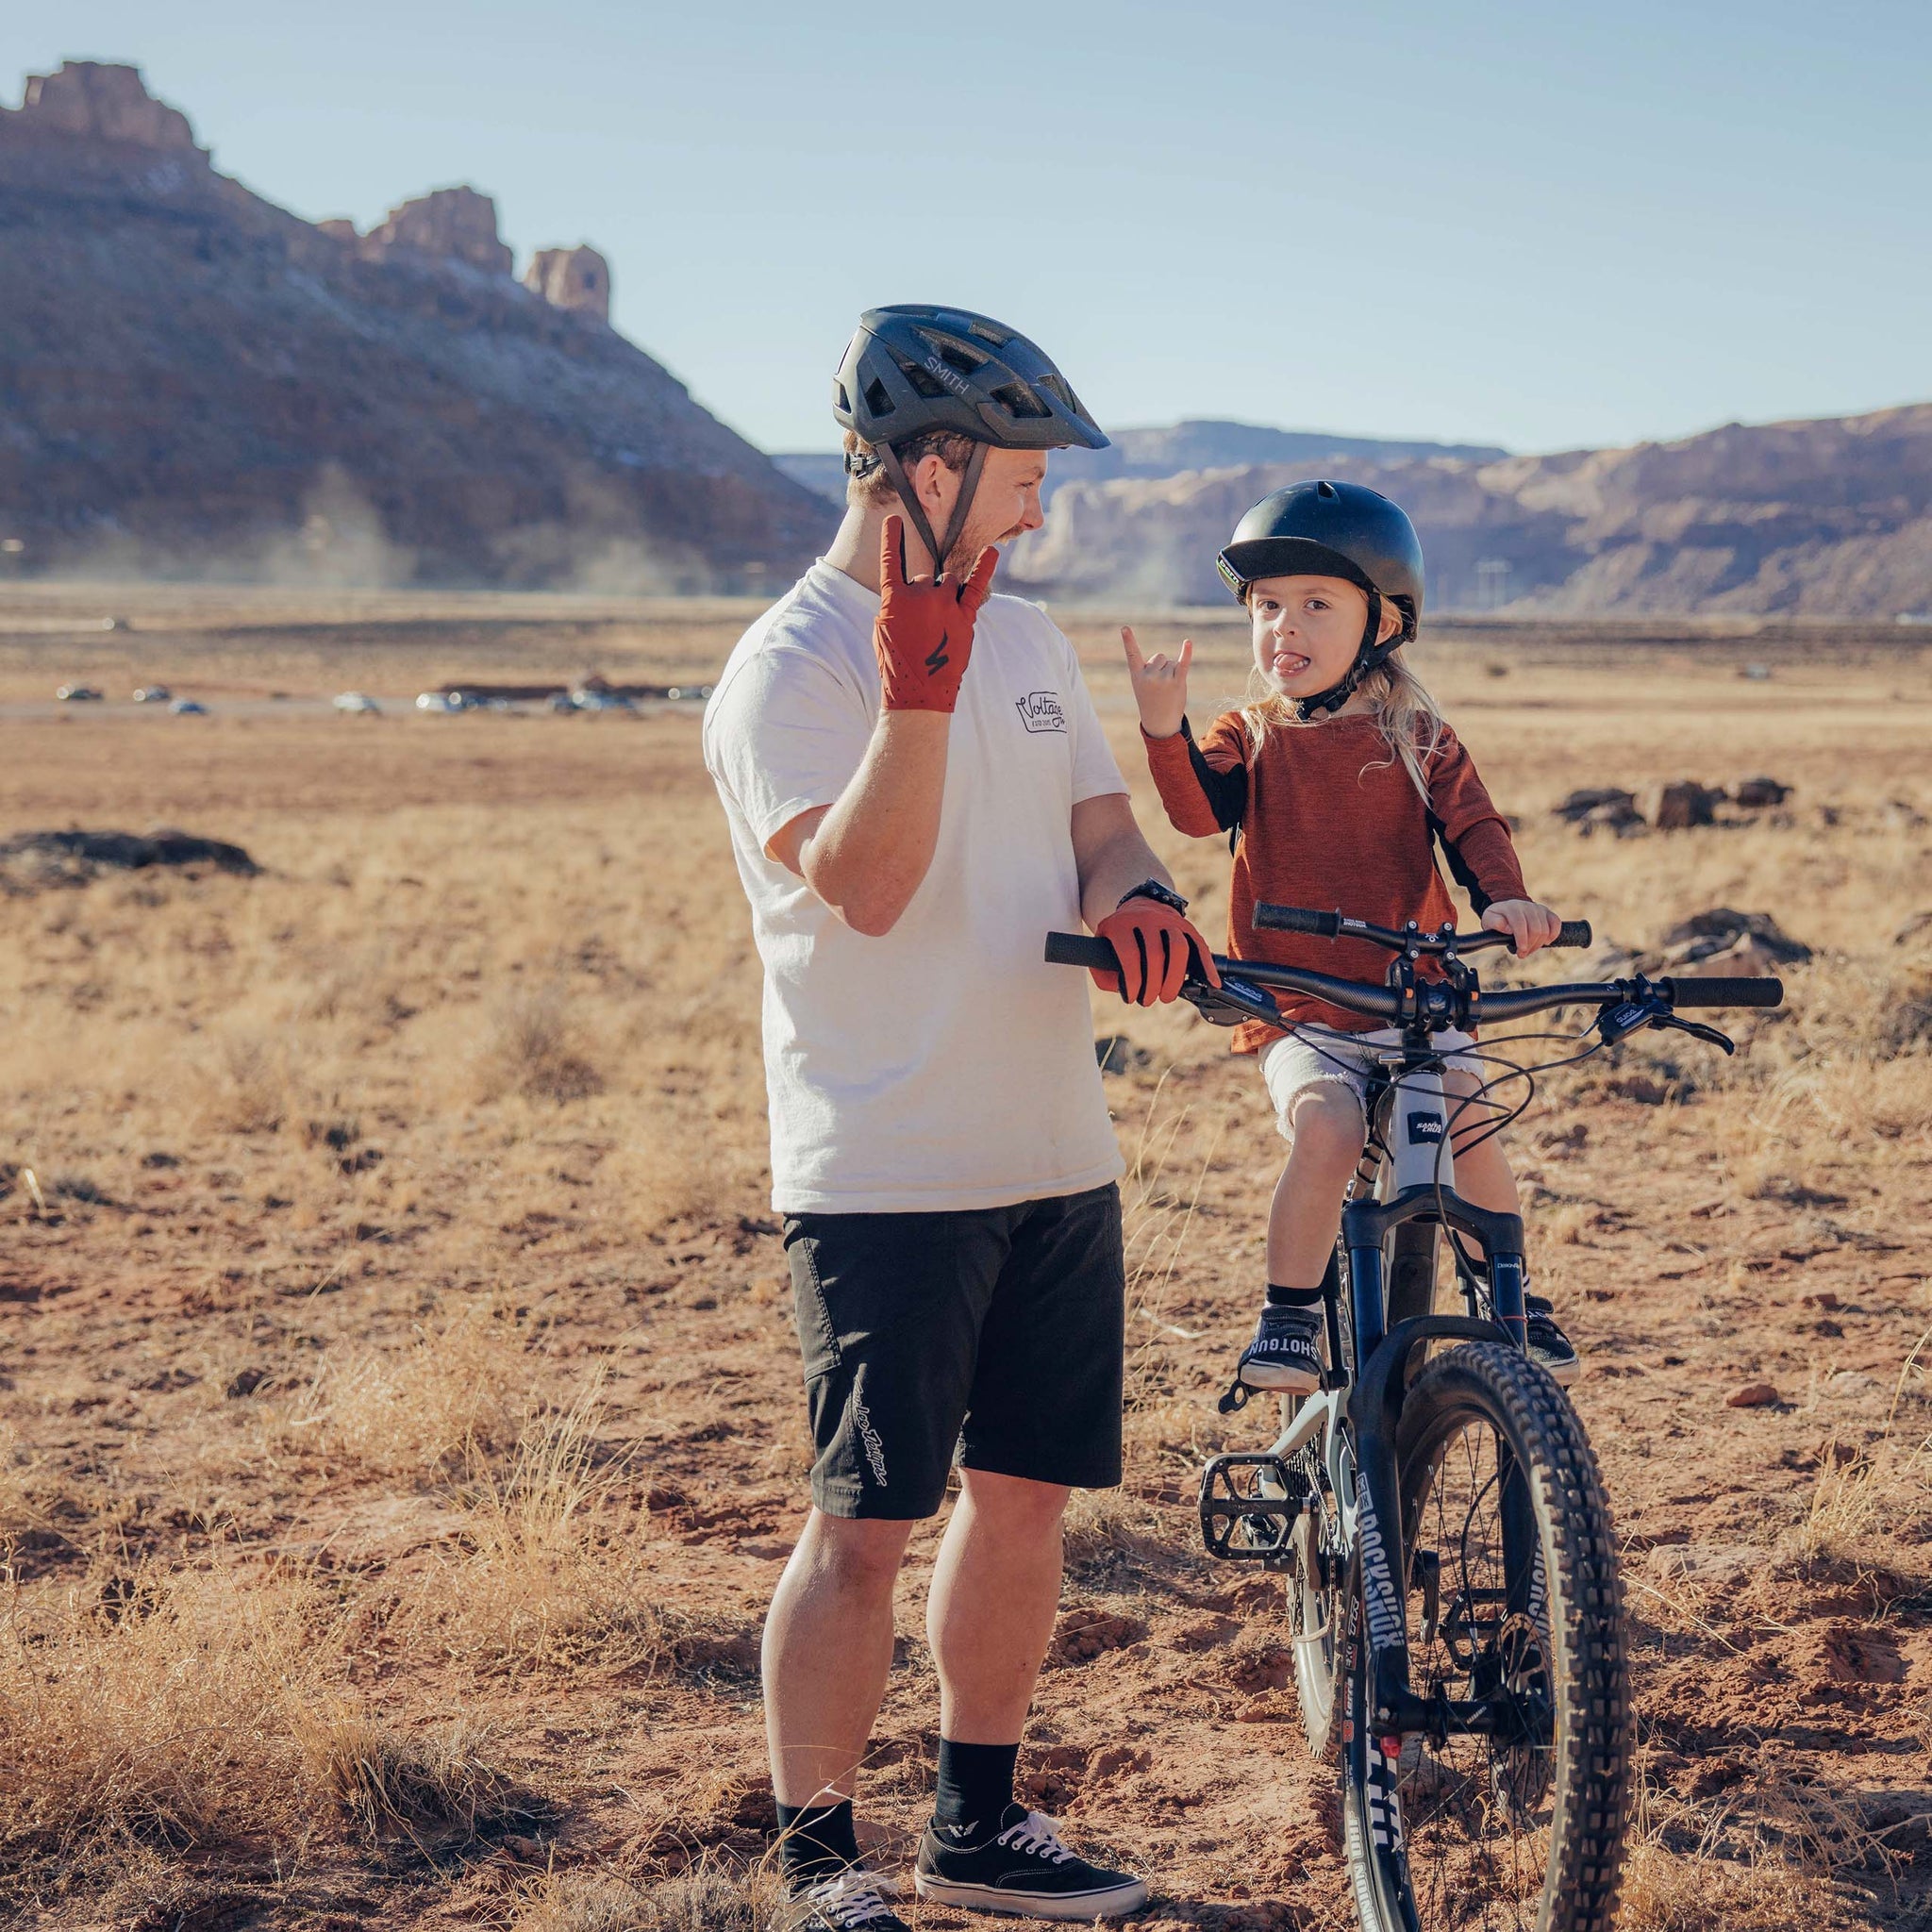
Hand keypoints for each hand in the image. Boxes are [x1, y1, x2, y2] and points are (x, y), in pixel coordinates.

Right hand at [873, 514, 998, 712]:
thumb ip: (896, 606)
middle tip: (923, 627)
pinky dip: (985, 567)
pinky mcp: (965, 617)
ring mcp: (944, 605)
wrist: (919, 692)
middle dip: (925, 597)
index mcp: (894, 599)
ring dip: (945, 594)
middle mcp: (920, 595)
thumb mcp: (883, 630)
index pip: (890, 561)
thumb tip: (911, 595)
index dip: (891, 539)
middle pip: (925, 579)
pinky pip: (977, 585)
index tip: (894, 520)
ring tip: (941, 623)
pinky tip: (992, 550)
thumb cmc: (897, 663)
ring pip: (948, 582)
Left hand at [1093, 897, 1220, 1004]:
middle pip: (1156, 954)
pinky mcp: (1186, 925)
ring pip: (1179, 948)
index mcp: (1122, 924)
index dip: (1133, 981)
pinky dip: (1207, 966)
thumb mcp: (1101, 947)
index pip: (1130, 954)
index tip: (1131, 997)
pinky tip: (1212, 983)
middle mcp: (1146, 918)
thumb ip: (1103, 972)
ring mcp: (1168, 919)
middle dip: (1154, 985)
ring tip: (1167, 996)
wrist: (1138, 906)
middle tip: (1149, 1000)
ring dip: (1175, 979)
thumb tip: (1120, 989)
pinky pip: (1199, 945)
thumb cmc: (1119, 936)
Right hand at [1121, 626, 1190, 738]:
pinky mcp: (1178, 682)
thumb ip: (1152, 668)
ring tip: (1167, 689)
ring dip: (1171, 673)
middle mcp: (1149, 675)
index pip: (1132, 654)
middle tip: (1158, 687)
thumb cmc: (1150, 699)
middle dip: (1161, 667)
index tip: (1124, 628)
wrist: (1160, 721)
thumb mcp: (1143, 683)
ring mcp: (1164, 679)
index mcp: (1137, 675)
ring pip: (1171, 662)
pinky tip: (1187, 642)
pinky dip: (1186, 653)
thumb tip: (1169, 655)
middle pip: (1159, 657)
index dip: (1128, 640)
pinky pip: (1183, 663)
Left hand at [1483, 898, 1561, 956]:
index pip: (1521, 924)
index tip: (1520, 952)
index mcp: (1513, 908)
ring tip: (1529, 949)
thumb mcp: (1489, 920)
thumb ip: (1495, 923)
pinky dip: (1553, 934)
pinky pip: (1556, 922)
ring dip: (1538, 944)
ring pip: (1546, 929)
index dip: (1522, 940)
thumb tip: (1508, 928)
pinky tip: (1546, 942)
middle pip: (1536, 929)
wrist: (1508, 910)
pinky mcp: (1547, 912)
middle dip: (1530, 946)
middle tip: (1522, 953)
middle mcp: (1527, 906)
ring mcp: (1539, 909)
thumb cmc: (1498, 918)